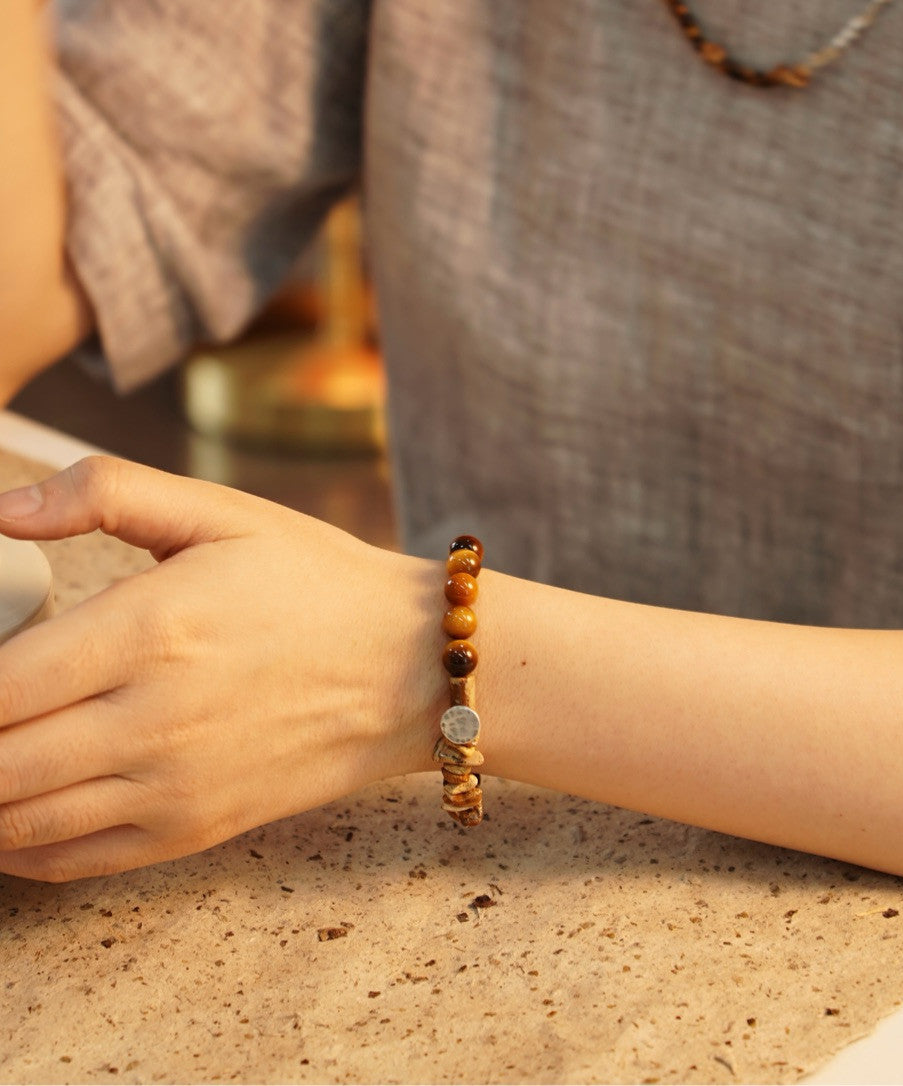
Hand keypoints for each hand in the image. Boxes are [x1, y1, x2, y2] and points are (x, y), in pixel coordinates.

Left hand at [0, 456, 441, 880]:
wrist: (412, 668)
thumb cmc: (314, 582)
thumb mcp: (221, 513)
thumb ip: (108, 493)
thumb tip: (3, 509)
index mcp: (150, 631)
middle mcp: (151, 721)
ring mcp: (170, 788)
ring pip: (15, 819)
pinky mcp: (190, 830)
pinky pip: (68, 859)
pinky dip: (14, 843)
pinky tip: (9, 808)